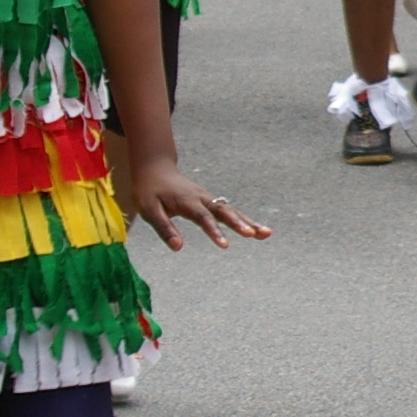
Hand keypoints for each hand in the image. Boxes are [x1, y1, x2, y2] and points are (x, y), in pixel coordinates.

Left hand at [120, 158, 271, 250]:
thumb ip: (164, 229)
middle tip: (255, 234)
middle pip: (225, 211)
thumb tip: (179, 248)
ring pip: (231, 211)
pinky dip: (243, 220)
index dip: (215, 232)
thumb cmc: (149, 191)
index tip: (226, 245)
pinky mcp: (210, 201)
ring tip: (267, 233)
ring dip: (249, 222)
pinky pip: (229, 211)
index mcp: (187, 201)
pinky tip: (256, 230)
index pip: (204, 218)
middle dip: (241, 224)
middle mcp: (202, 198)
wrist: (155, 169)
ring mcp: (208, 198)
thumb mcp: (149, 210)